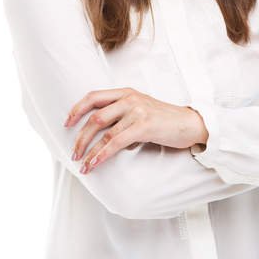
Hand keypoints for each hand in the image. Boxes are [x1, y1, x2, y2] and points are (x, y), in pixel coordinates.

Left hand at [65, 88, 208, 174]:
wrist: (192, 124)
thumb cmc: (165, 120)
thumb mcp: (141, 109)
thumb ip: (122, 113)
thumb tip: (99, 130)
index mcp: (126, 92)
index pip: (93, 96)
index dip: (76, 110)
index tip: (66, 124)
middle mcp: (129, 98)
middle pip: (94, 117)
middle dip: (80, 138)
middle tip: (73, 154)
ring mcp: (137, 111)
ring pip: (103, 133)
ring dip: (89, 151)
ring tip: (82, 166)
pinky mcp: (144, 126)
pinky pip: (116, 142)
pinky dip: (102, 154)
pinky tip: (95, 164)